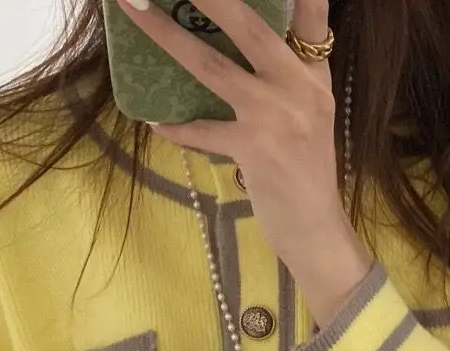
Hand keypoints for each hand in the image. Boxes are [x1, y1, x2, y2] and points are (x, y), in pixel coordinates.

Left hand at [116, 0, 354, 272]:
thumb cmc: (306, 174)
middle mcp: (299, 89)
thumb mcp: (308, 117)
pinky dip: (178, 129)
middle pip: (249, 26)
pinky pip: (202, 131)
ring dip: (167, 37)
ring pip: (212, 67)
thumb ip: (285, 79)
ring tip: (134, 9)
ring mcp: (277, 118)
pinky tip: (159, 123)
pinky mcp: (254, 149)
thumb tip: (237, 48)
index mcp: (314, 77)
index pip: (312, 16)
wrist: (316, 230)